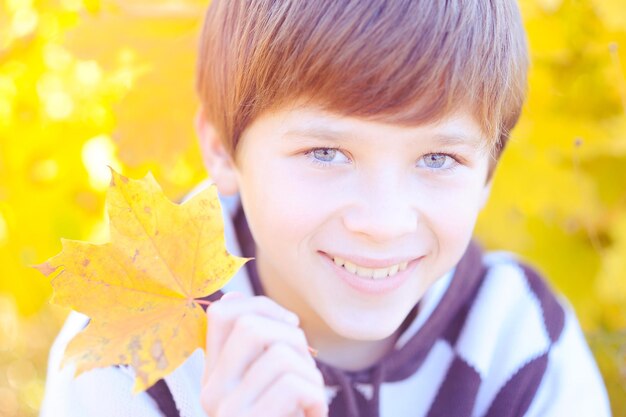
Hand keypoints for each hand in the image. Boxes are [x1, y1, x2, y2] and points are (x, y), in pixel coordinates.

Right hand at [200, 292, 327, 416]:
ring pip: (279, 355)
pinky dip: (316, 398)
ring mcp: (227, 411)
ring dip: (311, 375)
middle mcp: (211, 392)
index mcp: (214, 377)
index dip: (263, 305)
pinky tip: (314, 413)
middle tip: (306, 368)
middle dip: (293, 338)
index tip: (290, 325)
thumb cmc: (284, 415)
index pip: (221, 314)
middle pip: (249, 327)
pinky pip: (292, 386)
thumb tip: (232, 295)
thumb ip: (255, 348)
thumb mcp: (267, 384)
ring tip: (312, 399)